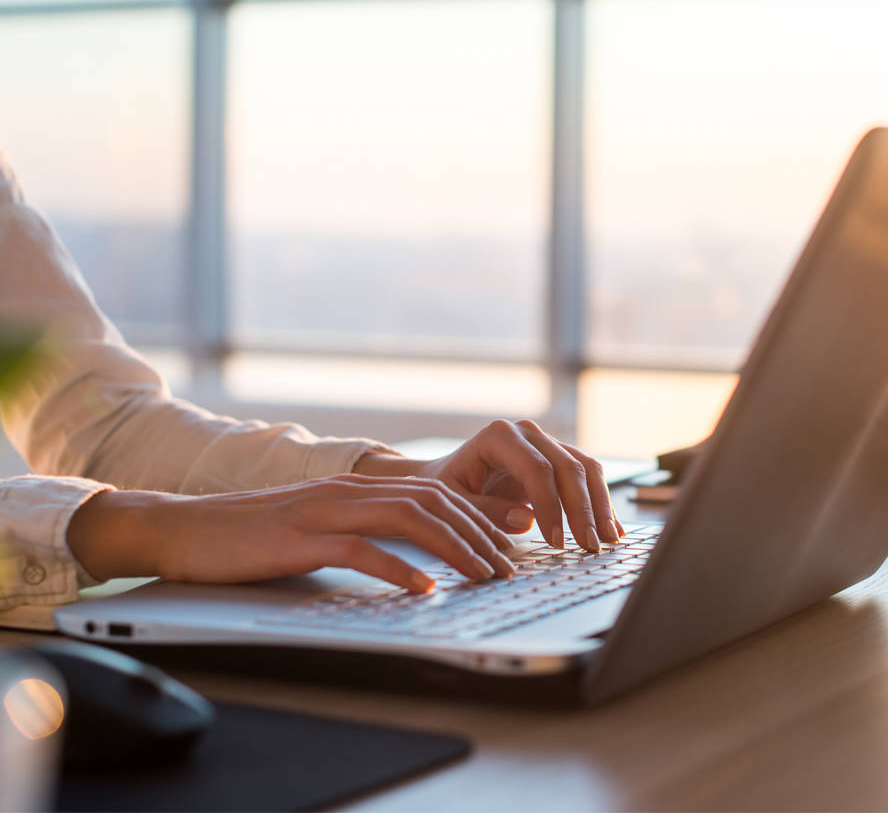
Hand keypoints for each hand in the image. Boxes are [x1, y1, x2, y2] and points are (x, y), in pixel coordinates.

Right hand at [66, 474, 516, 591]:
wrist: (185, 528)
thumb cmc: (253, 535)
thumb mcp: (319, 527)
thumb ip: (363, 531)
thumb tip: (411, 556)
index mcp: (357, 487)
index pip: (434, 492)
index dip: (479, 513)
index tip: (512, 539)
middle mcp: (348, 491)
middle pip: (433, 502)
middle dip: (480, 532)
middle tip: (510, 565)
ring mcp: (325, 511)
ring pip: (408, 519)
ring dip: (454, 548)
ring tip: (484, 575)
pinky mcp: (300, 538)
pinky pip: (360, 550)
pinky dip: (398, 569)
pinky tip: (424, 589)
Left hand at [353, 420, 623, 550]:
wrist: (447, 477)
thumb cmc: (446, 489)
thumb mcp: (453, 503)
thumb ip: (485, 511)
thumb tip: (527, 519)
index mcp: (500, 436)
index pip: (537, 469)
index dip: (551, 506)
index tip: (556, 542)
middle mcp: (529, 433)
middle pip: (568, 468)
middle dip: (582, 510)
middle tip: (590, 547)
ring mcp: (547, 443)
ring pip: (586, 469)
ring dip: (600, 507)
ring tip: (608, 542)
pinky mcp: (560, 458)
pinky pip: (588, 477)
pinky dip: (601, 503)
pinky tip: (613, 530)